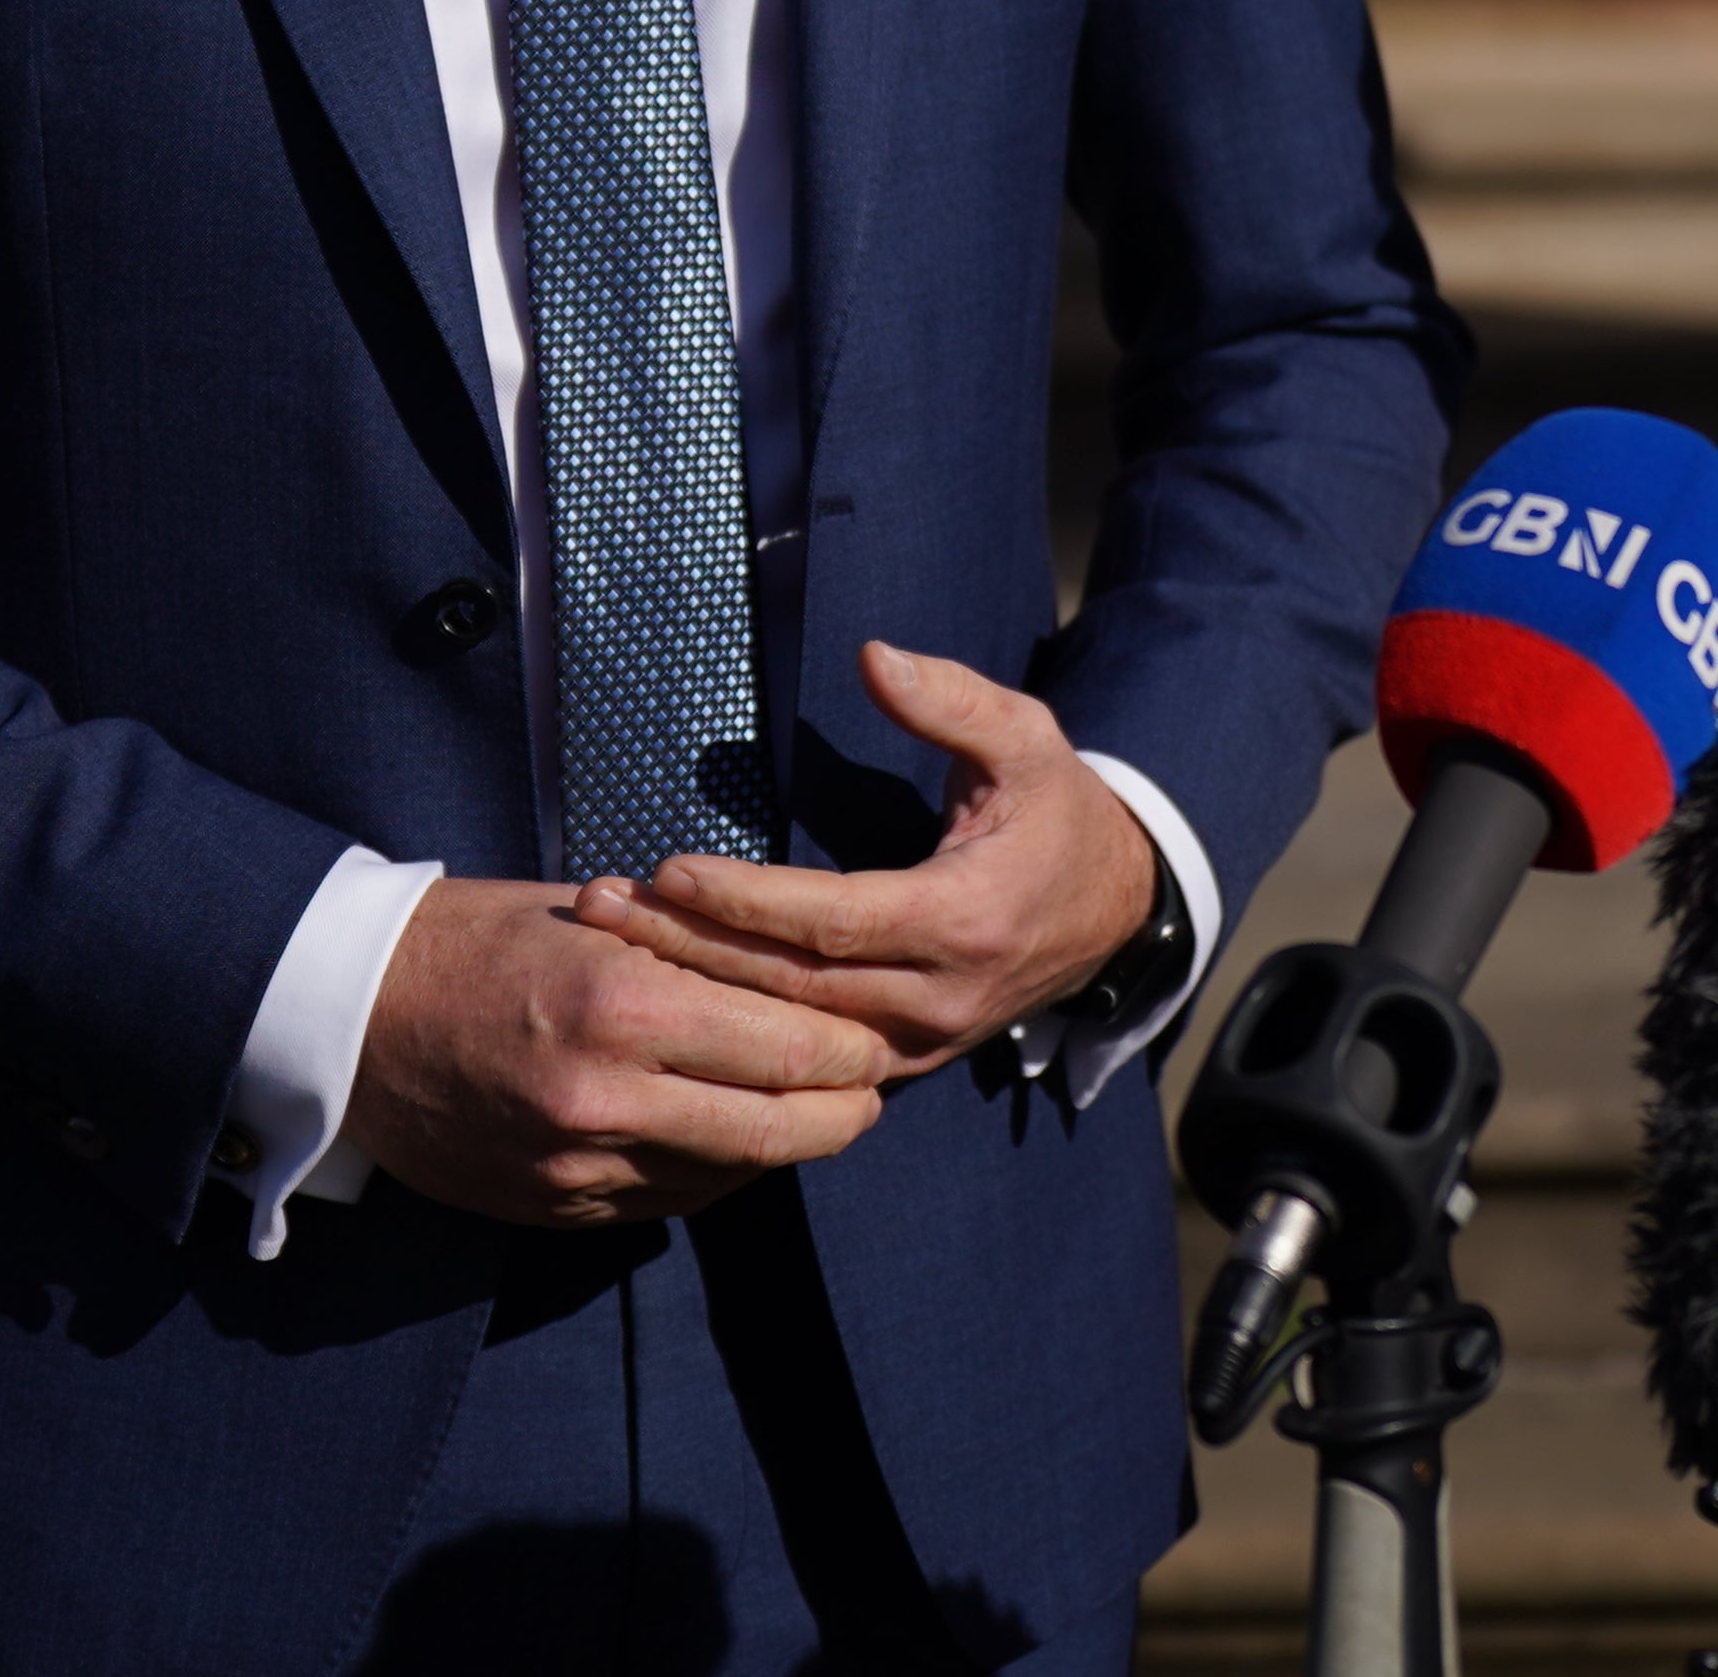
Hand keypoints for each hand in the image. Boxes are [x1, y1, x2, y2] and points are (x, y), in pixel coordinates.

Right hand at [343, 876, 890, 1228]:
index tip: (877, 1041)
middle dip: (843, 1116)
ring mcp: (576, 1166)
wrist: (349, 1017)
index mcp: (625, 1006)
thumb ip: (694, 959)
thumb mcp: (593, 919)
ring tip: (814, 1115)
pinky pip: (665, 1202)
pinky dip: (710, 1173)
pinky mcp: (551, 1207)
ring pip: (727, 1177)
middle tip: (871, 1095)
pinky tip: (728, 1141)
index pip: (791, 1050)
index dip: (852, 1054)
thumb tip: (802, 986)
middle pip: (779, 1132)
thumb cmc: (478, 940)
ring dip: (781, 1150)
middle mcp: (607, 1098)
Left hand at [580, 641, 1159, 1078]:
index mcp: (963, 919)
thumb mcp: (1027, 739)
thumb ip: (951, 699)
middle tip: (601, 908)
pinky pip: (806, 1056)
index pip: (830, 920)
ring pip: (787, 1031)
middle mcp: (936, 998)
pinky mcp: (903, 1060)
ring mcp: (919, 1042)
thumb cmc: (1058, 811)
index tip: (669, 868)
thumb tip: (873, 657)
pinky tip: (667, 991)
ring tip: (611, 944)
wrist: (1116, 910)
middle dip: (687, 945)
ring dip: (696, 987)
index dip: (745, 899)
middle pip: (789, 985)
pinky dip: (735, 1026)